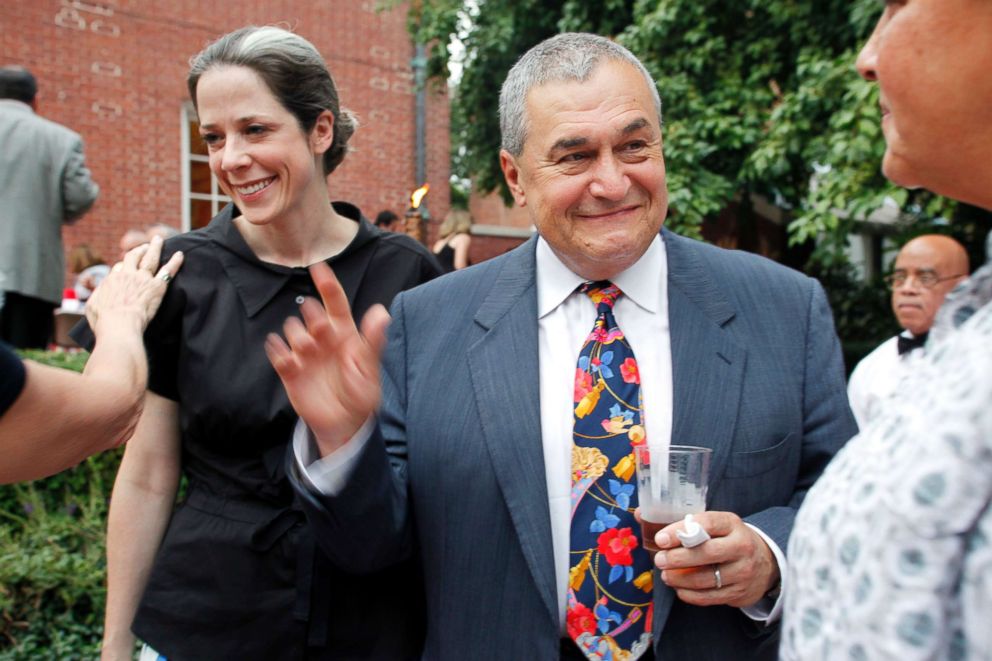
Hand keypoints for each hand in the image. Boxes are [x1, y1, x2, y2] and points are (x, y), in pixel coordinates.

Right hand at [86, 235, 183, 333]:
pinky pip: (168, 271)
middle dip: (140, 249)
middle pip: (133, 257)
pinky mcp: (157, 287)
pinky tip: (180, 255)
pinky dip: (174, 262)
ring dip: (155, 247)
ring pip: (150, 259)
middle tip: (146, 245)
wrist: (119, 325)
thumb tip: (100, 292)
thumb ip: (98, 296)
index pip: (119, 268)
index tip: (128, 267)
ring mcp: (143, 279)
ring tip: (159, 240)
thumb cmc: (104, 322)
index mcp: (111, 280)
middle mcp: (127, 275)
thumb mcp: (92, 307)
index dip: (124, 266)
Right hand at [265, 262, 390, 454]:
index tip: (318, 266)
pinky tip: (289, 359)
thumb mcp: (370, 367)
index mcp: (344, 333)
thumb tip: (381, 311)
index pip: (335, 302)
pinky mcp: (289, 370)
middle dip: (312, 315)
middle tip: (321, 332)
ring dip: (298, 336)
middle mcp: (323, 339)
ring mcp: (305, 353)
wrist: (344, 423)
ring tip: (309, 353)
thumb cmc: (361, 393)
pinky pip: (277, 352)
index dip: (327, 284)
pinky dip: (279, 350)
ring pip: (292, 328)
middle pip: (310, 312)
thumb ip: (373, 340)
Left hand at [648, 510, 778, 607]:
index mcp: (732, 524)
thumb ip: (681, 520)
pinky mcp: (740, 593)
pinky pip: (711, 597)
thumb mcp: (714, 524)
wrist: (765, 563)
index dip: (681, 531)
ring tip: (665, 575)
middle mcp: (741, 546)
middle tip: (659, 560)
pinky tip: (679, 588)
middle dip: (678, 558)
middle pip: (707, 553)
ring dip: (681, 579)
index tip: (661, 538)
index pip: (706, 523)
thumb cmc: (728, 539)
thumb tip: (640, 514)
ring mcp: (743, 572)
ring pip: (707, 578)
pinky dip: (691, 594)